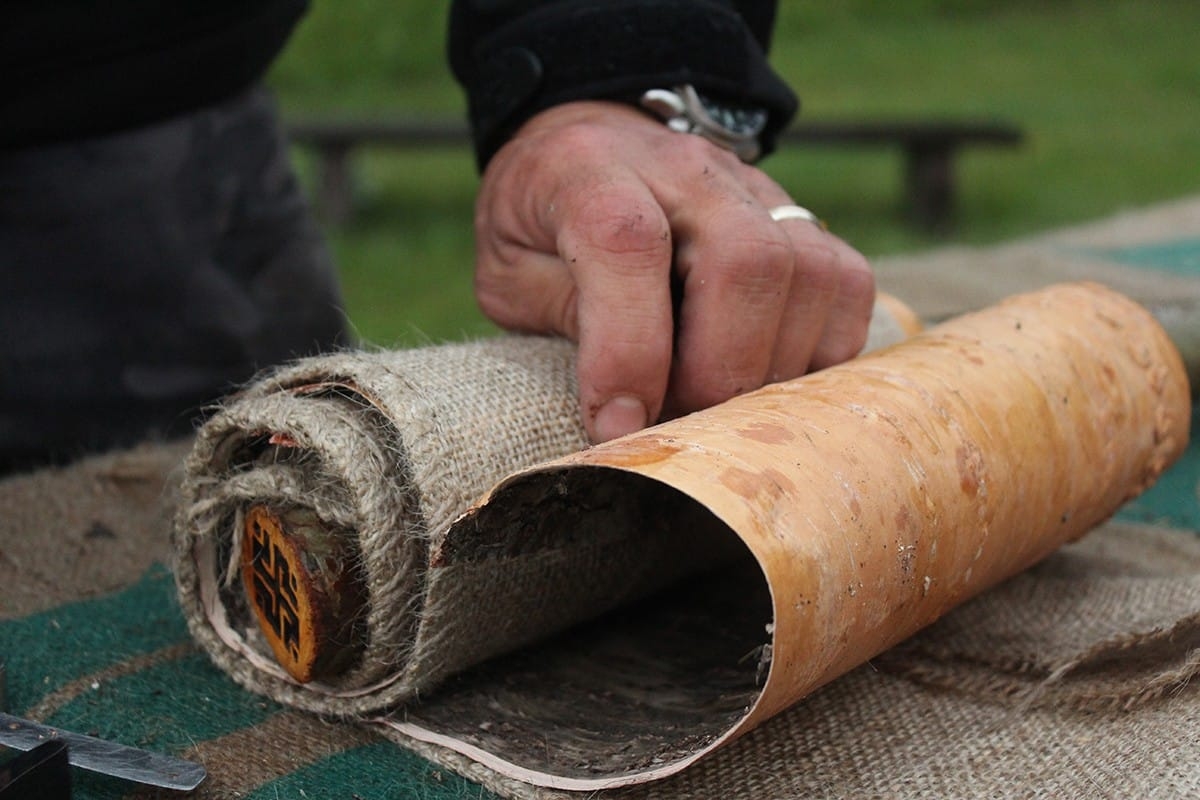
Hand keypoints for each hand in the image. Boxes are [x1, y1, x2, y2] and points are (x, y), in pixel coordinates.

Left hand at [473, 101, 874, 441]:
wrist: (594, 141)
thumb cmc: (544, 223)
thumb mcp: (509, 270)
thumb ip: (560, 320)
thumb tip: (626, 411)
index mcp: (590, 173)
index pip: (627, 243)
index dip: (629, 346)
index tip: (618, 425)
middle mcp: (686, 171)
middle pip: (745, 259)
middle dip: (719, 370)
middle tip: (680, 423)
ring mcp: (756, 188)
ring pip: (811, 274)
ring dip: (772, 368)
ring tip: (718, 404)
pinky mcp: (800, 217)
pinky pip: (848, 286)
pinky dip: (819, 351)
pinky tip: (767, 377)